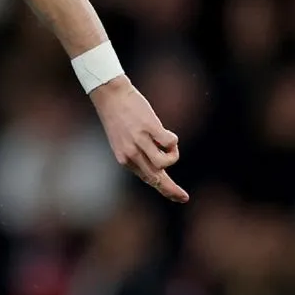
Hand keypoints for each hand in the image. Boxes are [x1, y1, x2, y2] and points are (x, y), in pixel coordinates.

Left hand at [90, 77, 188, 202]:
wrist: (110, 96)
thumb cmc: (120, 118)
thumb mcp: (124, 142)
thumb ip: (139, 155)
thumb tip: (160, 166)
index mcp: (125, 160)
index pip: (148, 180)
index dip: (165, 191)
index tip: (180, 198)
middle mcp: (131, 154)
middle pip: (157, 179)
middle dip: (172, 190)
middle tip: (184, 197)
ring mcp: (139, 142)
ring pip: (165, 162)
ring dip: (173, 155)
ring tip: (168, 143)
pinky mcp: (148, 128)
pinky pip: (170, 143)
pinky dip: (173, 140)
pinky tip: (164, 131)